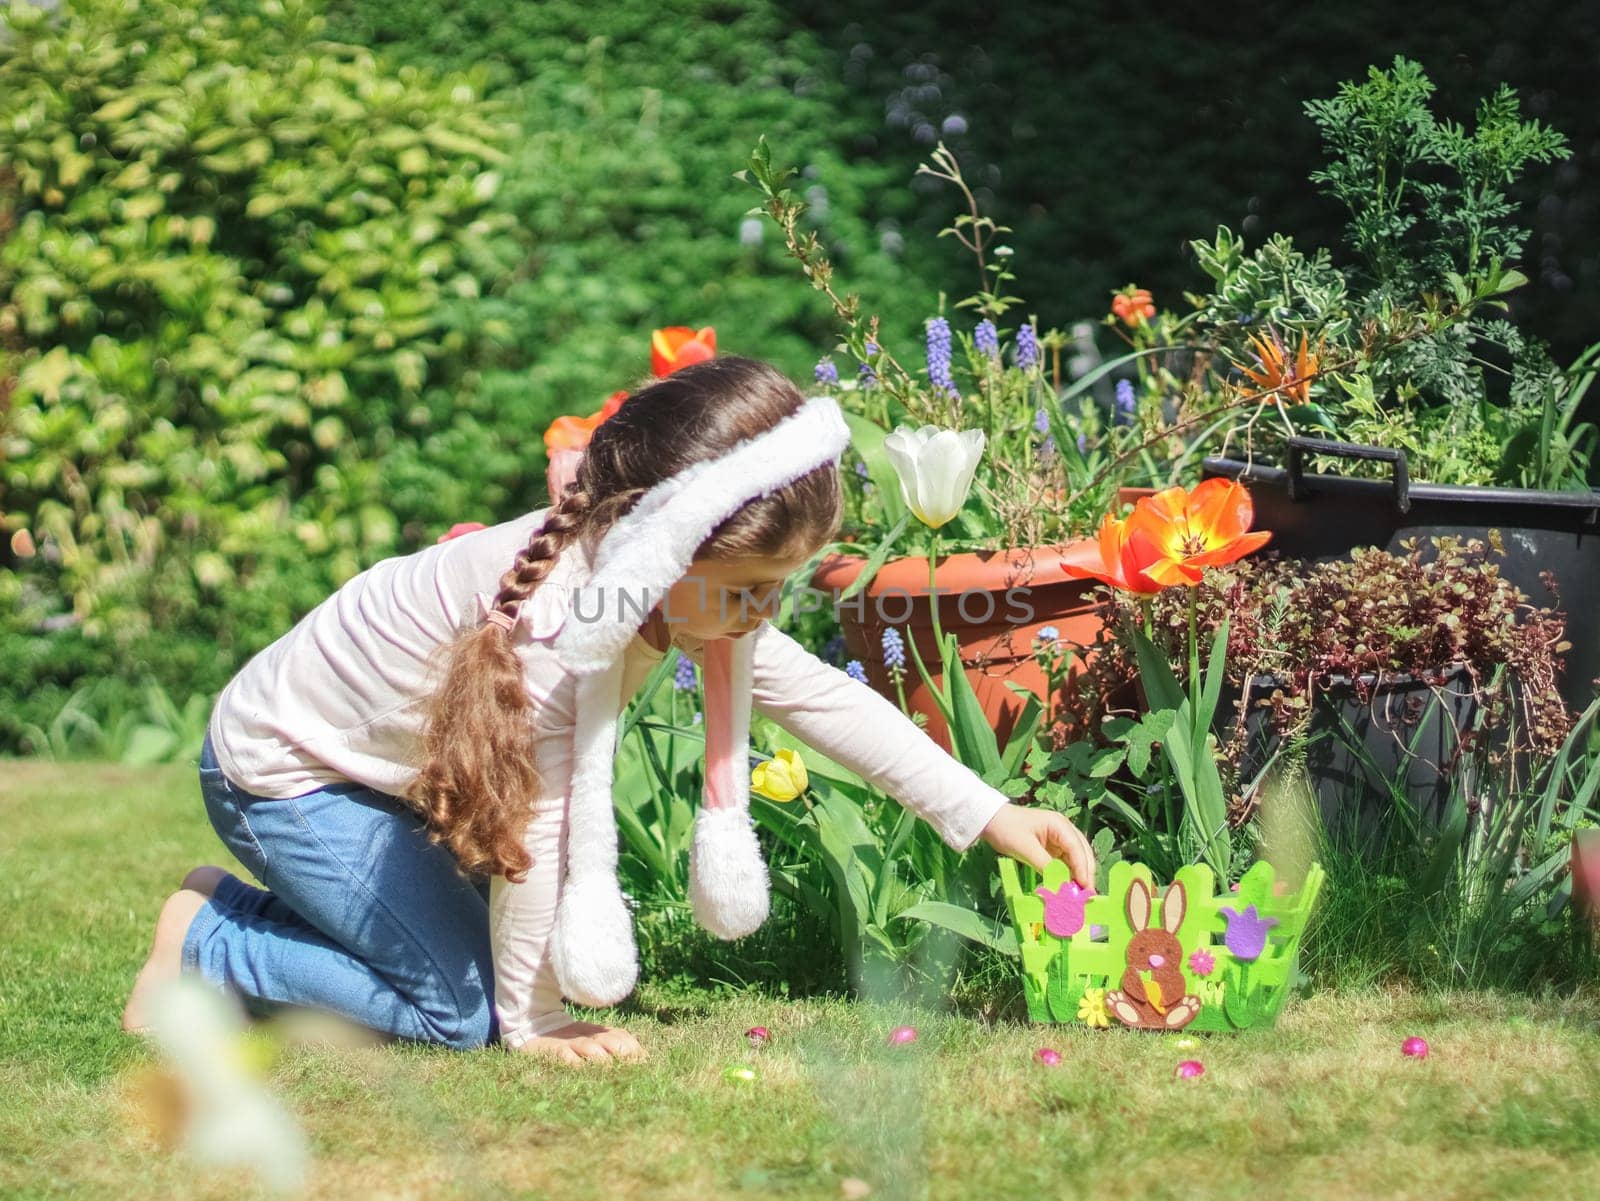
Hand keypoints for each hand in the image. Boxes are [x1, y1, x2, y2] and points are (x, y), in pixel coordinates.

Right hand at [509, 1019, 645, 1065]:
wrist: (533, 1024)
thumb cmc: (568, 1037)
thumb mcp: (590, 1036)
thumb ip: (612, 1042)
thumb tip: (640, 1057)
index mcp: (599, 1031)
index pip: (622, 1035)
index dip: (635, 1048)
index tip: (646, 1062)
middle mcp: (587, 1035)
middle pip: (610, 1039)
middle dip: (623, 1052)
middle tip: (634, 1067)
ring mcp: (570, 1042)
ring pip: (590, 1048)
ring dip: (602, 1059)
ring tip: (612, 1071)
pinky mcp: (552, 1050)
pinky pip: (565, 1056)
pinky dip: (574, 1063)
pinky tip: (581, 1070)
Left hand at [979, 803, 1094, 886]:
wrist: (991, 821)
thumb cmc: (1007, 830)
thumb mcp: (1025, 849)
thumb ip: (1045, 866)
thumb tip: (1061, 886)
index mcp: (1060, 825)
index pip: (1077, 848)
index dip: (1083, 869)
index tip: (1085, 888)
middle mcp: (1064, 830)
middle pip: (1082, 853)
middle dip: (1085, 874)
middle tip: (1086, 896)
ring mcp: (1059, 839)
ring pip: (1076, 859)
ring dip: (1078, 876)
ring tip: (1079, 896)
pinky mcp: (1053, 848)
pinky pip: (1065, 863)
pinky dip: (1068, 875)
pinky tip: (1068, 888)